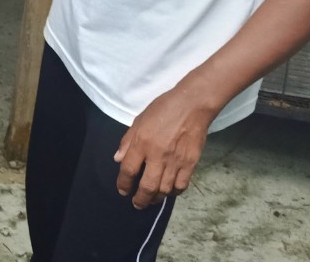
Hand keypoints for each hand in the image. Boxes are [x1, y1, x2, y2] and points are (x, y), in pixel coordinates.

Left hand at [113, 83, 216, 208]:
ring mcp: (175, 161)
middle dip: (140, 199)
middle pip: (147, 186)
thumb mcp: (139, 120)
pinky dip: (173, 192)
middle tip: (136, 204)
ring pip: (164, 189)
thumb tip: (118, 159)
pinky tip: (168, 191)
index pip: (129, 169)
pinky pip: (181, 185)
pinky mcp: (190, 164)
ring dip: (156, 198)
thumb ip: (127, 141)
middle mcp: (157, 155)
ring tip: (151, 200)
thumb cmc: (162, 109)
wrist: (192, 106)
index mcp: (142, 142)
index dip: (123, 183)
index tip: (122, 190)